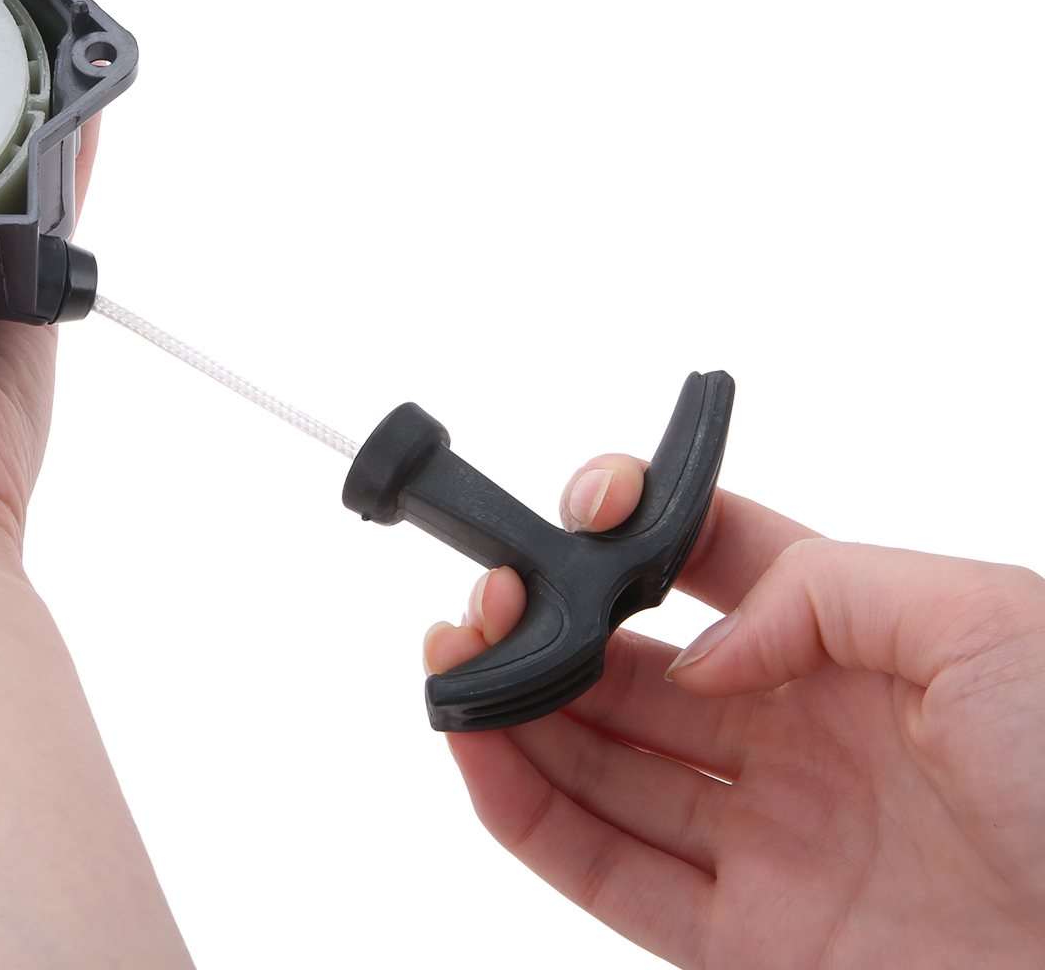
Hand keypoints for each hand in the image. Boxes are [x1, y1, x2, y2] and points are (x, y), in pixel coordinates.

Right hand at [424, 454, 1044, 967]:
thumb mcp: (984, 618)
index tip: (583, 509)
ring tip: (451, 658)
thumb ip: (817, 589)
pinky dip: (523, 813)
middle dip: (539, 617)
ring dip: (507, 707)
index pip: (704, 565)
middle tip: (484, 593)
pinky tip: (475, 749)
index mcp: (845, 646)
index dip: (629, 527)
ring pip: (597, 764)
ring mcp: (763, 842)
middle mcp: (789, 735)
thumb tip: (696, 649)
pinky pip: (607, 873)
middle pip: (624, 667)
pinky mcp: (748, 947)